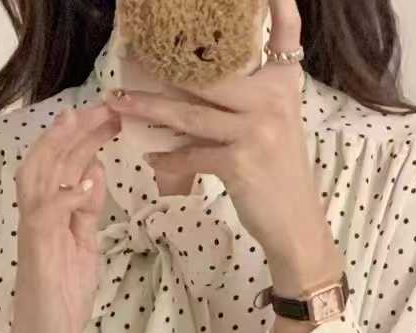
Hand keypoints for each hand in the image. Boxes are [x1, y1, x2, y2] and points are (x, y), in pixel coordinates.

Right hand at [2, 103, 120, 332]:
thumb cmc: (60, 301)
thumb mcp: (84, 249)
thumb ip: (86, 214)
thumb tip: (94, 175)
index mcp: (50, 216)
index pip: (61, 165)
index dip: (81, 138)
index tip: (108, 117)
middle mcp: (37, 219)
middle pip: (47, 161)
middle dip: (73, 132)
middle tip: (104, 108)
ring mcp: (35, 236)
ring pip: (37, 178)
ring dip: (60, 149)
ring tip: (82, 124)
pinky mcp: (37, 256)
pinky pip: (45, 218)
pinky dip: (64, 198)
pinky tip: (86, 185)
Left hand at [104, 0, 341, 293]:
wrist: (296, 226)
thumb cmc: (279, 176)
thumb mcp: (275, 125)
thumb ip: (249, 97)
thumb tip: (195, 82)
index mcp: (283, 84)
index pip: (285, 35)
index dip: (278, 4)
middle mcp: (272, 100)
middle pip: (209, 75)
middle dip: (165, 68)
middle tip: (130, 55)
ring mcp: (256, 130)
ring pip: (190, 112)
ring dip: (148, 109)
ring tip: (119, 102)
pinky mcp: (240, 162)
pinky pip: (192, 153)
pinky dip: (169, 158)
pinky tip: (152, 157)